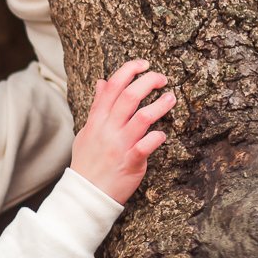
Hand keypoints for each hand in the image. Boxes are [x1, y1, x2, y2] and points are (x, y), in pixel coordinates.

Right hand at [70, 59, 174, 204]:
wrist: (86, 193)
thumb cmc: (88, 162)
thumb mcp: (87, 130)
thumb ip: (97, 106)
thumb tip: (102, 83)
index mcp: (97, 120)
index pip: (112, 86)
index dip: (129, 70)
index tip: (143, 64)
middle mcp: (108, 129)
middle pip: (130, 96)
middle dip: (149, 81)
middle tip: (162, 78)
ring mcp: (120, 145)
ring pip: (143, 117)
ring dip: (160, 105)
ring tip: (171, 98)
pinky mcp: (131, 162)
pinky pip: (147, 145)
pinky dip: (158, 137)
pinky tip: (162, 134)